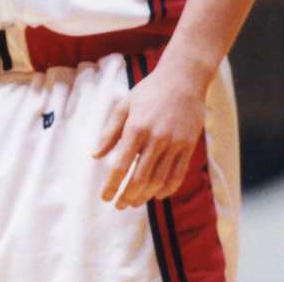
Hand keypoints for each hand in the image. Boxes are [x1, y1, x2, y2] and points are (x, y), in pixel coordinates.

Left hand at [92, 66, 205, 208]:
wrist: (183, 79)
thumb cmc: (149, 91)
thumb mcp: (124, 105)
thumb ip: (109, 132)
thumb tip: (96, 156)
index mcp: (136, 127)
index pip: (121, 165)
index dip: (112, 185)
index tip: (105, 197)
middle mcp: (156, 138)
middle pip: (140, 178)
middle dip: (127, 196)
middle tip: (119, 205)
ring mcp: (174, 143)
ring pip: (158, 181)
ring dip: (145, 196)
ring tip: (134, 202)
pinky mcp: (188, 146)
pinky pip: (177, 175)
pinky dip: (166, 190)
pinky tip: (156, 194)